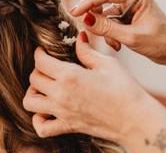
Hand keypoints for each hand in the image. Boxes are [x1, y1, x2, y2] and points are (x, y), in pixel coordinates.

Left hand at [23, 32, 152, 141]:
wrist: (136, 120)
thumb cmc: (125, 91)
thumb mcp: (107, 64)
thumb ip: (87, 51)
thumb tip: (79, 37)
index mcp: (69, 75)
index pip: (40, 61)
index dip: (39, 53)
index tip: (43, 51)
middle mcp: (61, 94)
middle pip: (33, 79)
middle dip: (38, 70)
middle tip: (48, 67)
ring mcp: (62, 112)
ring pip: (29, 102)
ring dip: (33, 93)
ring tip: (44, 88)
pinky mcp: (68, 127)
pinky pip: (42, 128)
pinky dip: (38, 120)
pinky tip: (47, 111)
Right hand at [71, 0, 165, 67]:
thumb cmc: (160, 43)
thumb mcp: (131, 38)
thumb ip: (107, 28)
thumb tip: (86, 20)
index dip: (88, 2)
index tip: (75, 13)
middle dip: (92, 3)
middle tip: (86, 19)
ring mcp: (128, 5)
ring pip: (103, 5)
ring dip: (101, 23)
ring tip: (111, 42)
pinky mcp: (125, 15)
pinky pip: (107, 18)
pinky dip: (107, 31)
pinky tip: (116, 44)